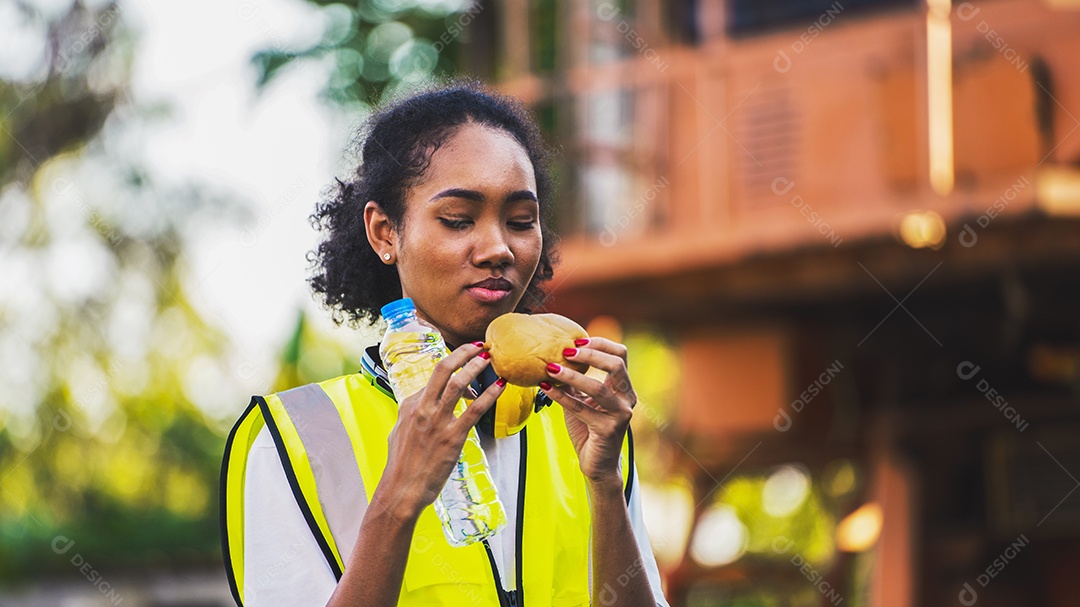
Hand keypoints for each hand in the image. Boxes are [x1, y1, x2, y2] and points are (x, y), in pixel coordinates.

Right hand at [378, 342, 505, 519]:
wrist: (401, 490)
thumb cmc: (401, 466)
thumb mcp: (399, 432)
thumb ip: (410, 415)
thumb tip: (418, 404)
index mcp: (410, 406)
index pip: (432, 377)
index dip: (451, 364)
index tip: (464, 359)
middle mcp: (423, 409)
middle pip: (443, 369)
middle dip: (463, 352)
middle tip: (478, 344)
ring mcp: (438, 422)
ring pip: (459, 384)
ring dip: (477, 367)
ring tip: (490, 357)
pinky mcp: (452, 437)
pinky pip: (475, 410)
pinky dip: (490, 395)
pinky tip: (501, 386)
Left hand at [539, 337, 635, 488]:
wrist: (597, 464)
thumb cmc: (589, 430)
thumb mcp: (584, 400)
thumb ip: (577, 381)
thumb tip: (556, 357)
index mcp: (624, 388)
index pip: (620, 355)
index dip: (600, 343)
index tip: (578, 339)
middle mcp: (627, 399)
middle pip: (615, 365)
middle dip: (590, 354)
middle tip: (566, 351)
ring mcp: (621, 415)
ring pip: (597, 387)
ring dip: (571, 375)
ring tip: (551, 368)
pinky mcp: (608, 429)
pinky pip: (581, 408)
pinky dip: (561, 396)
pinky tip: (546, 387)